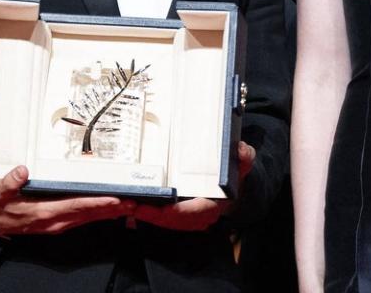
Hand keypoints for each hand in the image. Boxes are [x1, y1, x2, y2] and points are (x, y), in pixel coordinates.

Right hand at [0, 165, 135, 234]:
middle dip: (112, 208)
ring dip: (110, 212)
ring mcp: (59, 224)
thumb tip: (22, 170)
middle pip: (89, 213)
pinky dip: (99, 214)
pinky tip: (110, 210)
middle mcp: (56, 220)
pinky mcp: (60, 222)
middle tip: (134, 200)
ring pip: (89, 218)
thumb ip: (10, 182)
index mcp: (45, 212)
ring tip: (129, 204)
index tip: (115, 198)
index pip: (76, 205)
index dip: (97, 202)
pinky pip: (84, 219)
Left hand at [132, 141, 255, 230]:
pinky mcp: (177, 213)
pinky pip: (160, 216)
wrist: (231, 184)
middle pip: (172, 220)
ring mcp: (187, 217)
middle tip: (131, 204)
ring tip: (127, 203)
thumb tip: (241, 150)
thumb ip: (243, 157)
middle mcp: (199, 215)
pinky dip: (146, 212)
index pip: (193, 213)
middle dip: (151, 215)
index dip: (176, 213)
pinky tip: (131, 203)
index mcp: (213, 204)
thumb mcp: (241, 161)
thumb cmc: (232, 171)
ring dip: (145, 215)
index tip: (159, 209)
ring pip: (164, 221)